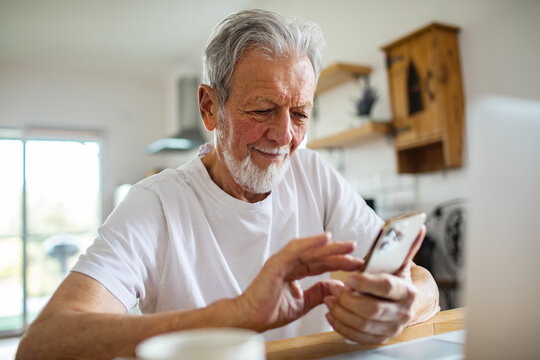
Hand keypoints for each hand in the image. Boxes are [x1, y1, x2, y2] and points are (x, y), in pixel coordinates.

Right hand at [236, 233, 362, 331]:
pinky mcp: (276, 263)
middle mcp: (289, 263)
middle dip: (338, 252)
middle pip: (318, 255)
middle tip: (356, 249)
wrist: (250, 318)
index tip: (356, 263)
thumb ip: (318, 293)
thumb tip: (337, 286)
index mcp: (294, 271)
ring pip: (310, 250)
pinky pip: (295, 250)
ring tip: (347, 245)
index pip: (320, 264)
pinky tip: (325, 239)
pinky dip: (311, 243)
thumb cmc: (270, 311)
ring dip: (329, 246)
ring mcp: (282, 261)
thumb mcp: (302, 303)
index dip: (338, 262)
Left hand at [323, 226, 425, 343]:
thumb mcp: (399, 263)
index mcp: (407, 292)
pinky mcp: (379, 338)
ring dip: (342, 312)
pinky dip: (341, 326)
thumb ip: (405, 246)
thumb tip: (417, 226)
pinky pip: (357, 337)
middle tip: (334, 288)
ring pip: (362, 325)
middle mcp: (402, 313)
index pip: (386, 287)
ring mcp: (391, 328)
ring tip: (329, 299)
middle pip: (372, 309)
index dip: (366, 283)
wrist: (405, 304)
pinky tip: (331, 314)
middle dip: (348, 299)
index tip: (349, 278)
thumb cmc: (396, 279)